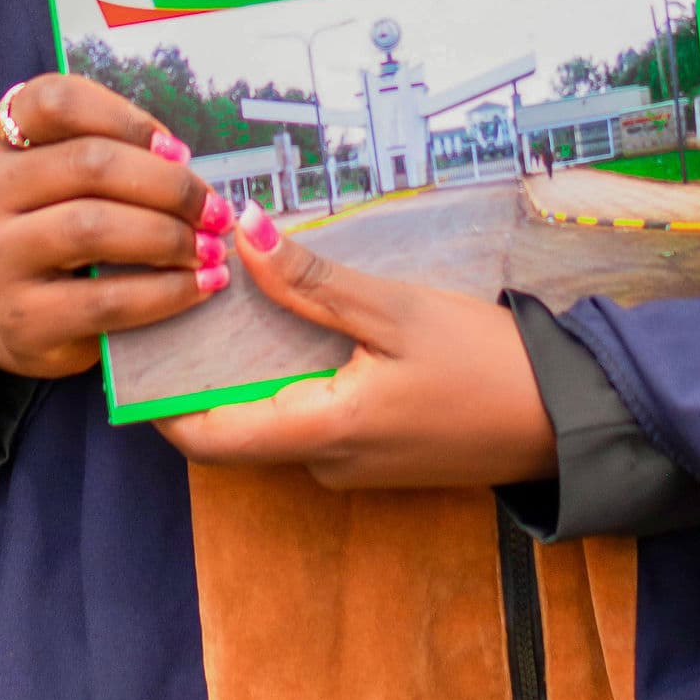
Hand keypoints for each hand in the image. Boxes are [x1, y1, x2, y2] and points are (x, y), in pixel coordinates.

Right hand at [0, 72, 233, 381]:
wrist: (25, 319)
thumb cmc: (69, 233)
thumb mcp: (77, 181)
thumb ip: (118, 155)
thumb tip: (181, 162)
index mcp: (6, 140)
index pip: (57, 101)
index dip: (126, 118)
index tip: (176, 150)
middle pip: (88, 163)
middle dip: (169, 185)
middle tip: (215, 210)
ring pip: (93, 227)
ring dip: (169, 236)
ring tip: (210, 249)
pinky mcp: (22, 318)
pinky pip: (106, 299)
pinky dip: (166, 291)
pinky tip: (200, 287)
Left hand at [157, 210, 556, 488]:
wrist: (566, 419)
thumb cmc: (486, 364)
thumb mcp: (395, 310)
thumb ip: (312, 280)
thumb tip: (241, 235)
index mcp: (320, 434)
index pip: (206, 439)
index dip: (157, 402)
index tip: (134, 348)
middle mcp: (324, 463)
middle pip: (235, 425)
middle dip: (204, 367)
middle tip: (182, 294)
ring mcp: (351, 465)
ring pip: (275, 417)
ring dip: (251, 365)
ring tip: (232, 291)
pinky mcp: (376, 454)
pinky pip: (313, 417)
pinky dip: (292, 374)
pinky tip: (296, 319)